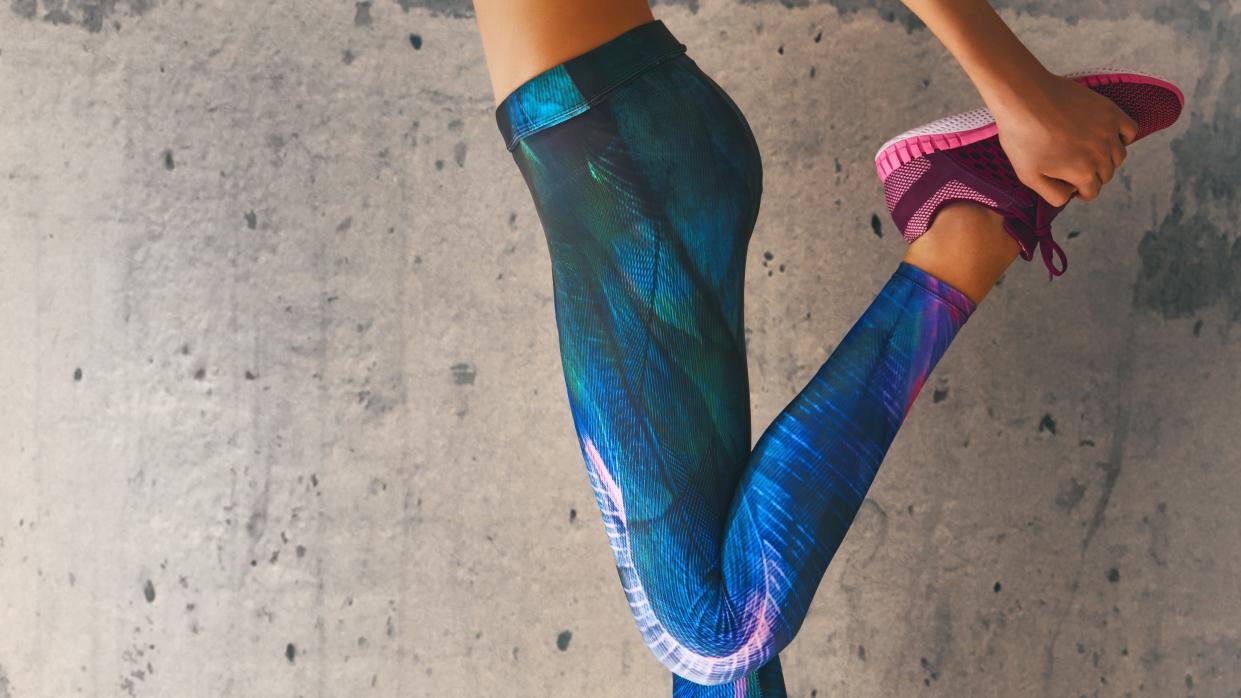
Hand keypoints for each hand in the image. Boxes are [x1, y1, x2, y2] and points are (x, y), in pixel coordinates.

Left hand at [990, 71, 1139, 206]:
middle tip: (1072, 166)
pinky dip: (1123, 137)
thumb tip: (1070, 197)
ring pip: (1118, 156)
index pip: (1092, 192)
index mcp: (1082, 172)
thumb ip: (1053, 194)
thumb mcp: (1028, 176)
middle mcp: (1101, 153)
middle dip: (1091, 176)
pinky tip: (1106, 137)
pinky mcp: (1110, 111)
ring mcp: (1108, 131)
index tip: (1067, 183)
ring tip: (1085, 152)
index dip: (1078, 191)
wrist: (1024, 96)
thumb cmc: (1022, 136)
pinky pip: (1130, 130)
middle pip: (1106, 175)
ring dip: (1106, 159)